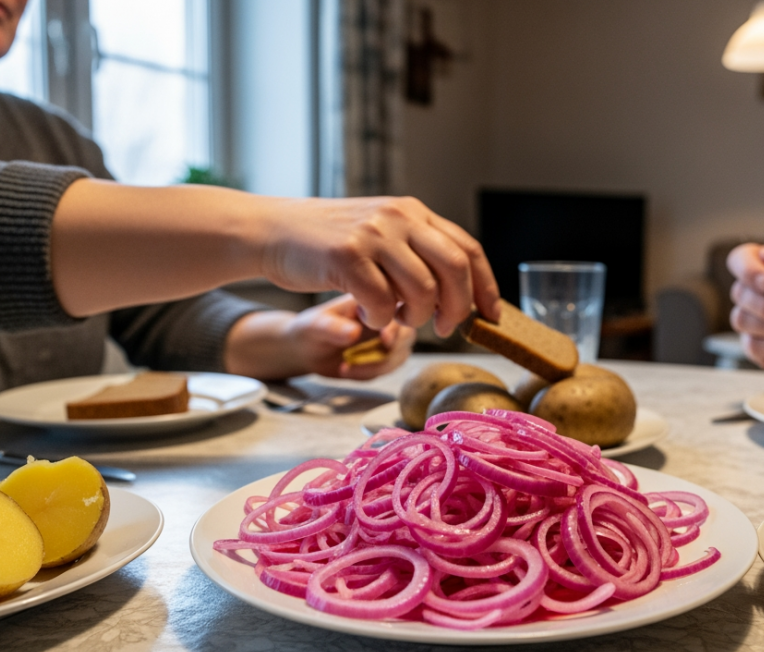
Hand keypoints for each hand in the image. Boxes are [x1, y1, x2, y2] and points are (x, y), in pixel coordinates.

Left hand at [223, 295, 414, 380]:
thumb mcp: (314, 326)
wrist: (303, 349)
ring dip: (376, 366)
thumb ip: (333, 328)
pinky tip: (346, 370)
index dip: (396, 325)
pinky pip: (388, 369)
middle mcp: (383, 316)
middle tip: (365, 361)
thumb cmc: (308, 329)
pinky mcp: (382, 356)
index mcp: (371, 299)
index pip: (398, 308)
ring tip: (346, 366)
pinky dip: (369, 374)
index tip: (384, 340)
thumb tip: (354, 333)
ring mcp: (385, 337)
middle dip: (390, 351)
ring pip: (401, 354)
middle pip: (407, 333)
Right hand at [256, 196, 500, 336]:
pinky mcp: (346, 256)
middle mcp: (399, 218)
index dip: (485, 286)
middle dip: (457, 308)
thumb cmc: (328, 242)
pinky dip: (381, 319)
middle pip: (455, 269)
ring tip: (396, 317)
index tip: (491, 315)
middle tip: (444, 327)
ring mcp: (373, 235)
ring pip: (422, 290)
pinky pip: (382, 301)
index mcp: (413, 212)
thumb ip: (416, 253)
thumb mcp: (381, 233)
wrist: (273, 230)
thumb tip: (458, 295)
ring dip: (415, 316)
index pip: (467, 249)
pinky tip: (368, 315)